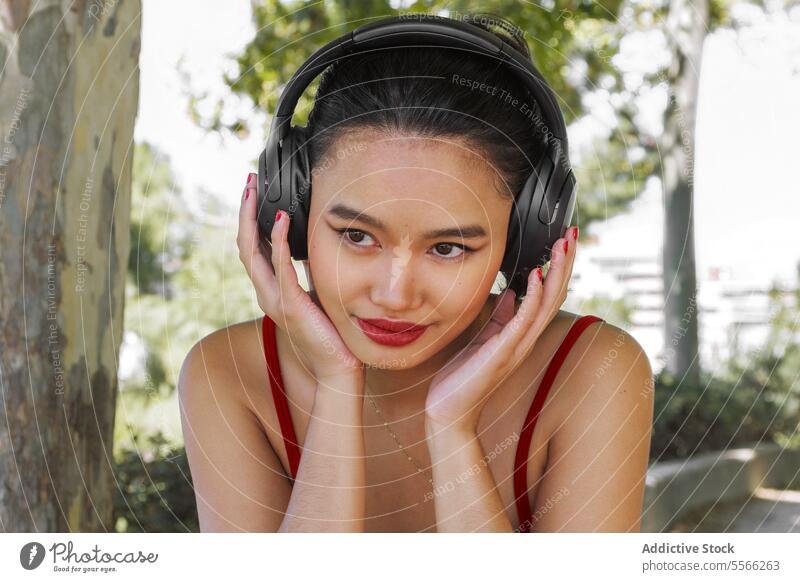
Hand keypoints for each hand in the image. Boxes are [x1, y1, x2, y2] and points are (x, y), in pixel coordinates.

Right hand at [237, 172, 363, 384]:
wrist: (336, 367)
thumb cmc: (329, 331)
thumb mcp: (313, 293)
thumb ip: (304, 272)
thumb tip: (308, 247)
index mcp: (270, 289)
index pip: (252, 248)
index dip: (249, 219)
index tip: (253, 191)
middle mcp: (266, 292)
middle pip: (245, 244)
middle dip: (245, 210)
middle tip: (248, 180)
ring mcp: (274, 299)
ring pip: (252, 252)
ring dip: (253, 218)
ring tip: (255, 191)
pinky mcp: (290, 304)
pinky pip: (280, 267)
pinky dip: (280, 240)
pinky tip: (283, 219)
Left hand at [424, 228, 577, 431]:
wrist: (447, 411)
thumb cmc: (462, 377)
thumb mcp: (483, 339)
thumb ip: (500, 317)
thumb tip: (511, 292)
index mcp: (521, 334)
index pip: (549, 296)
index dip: (558, 268)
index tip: (563, 240)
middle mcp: (525, 340)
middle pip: (556, 296)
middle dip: (565, 263)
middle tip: (572, 234)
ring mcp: (516, 347)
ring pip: (546, 305)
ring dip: (555, 273)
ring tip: (560, 245)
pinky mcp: (502, 354)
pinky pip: (523, 322)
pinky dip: (532, 297)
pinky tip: (536, 274)